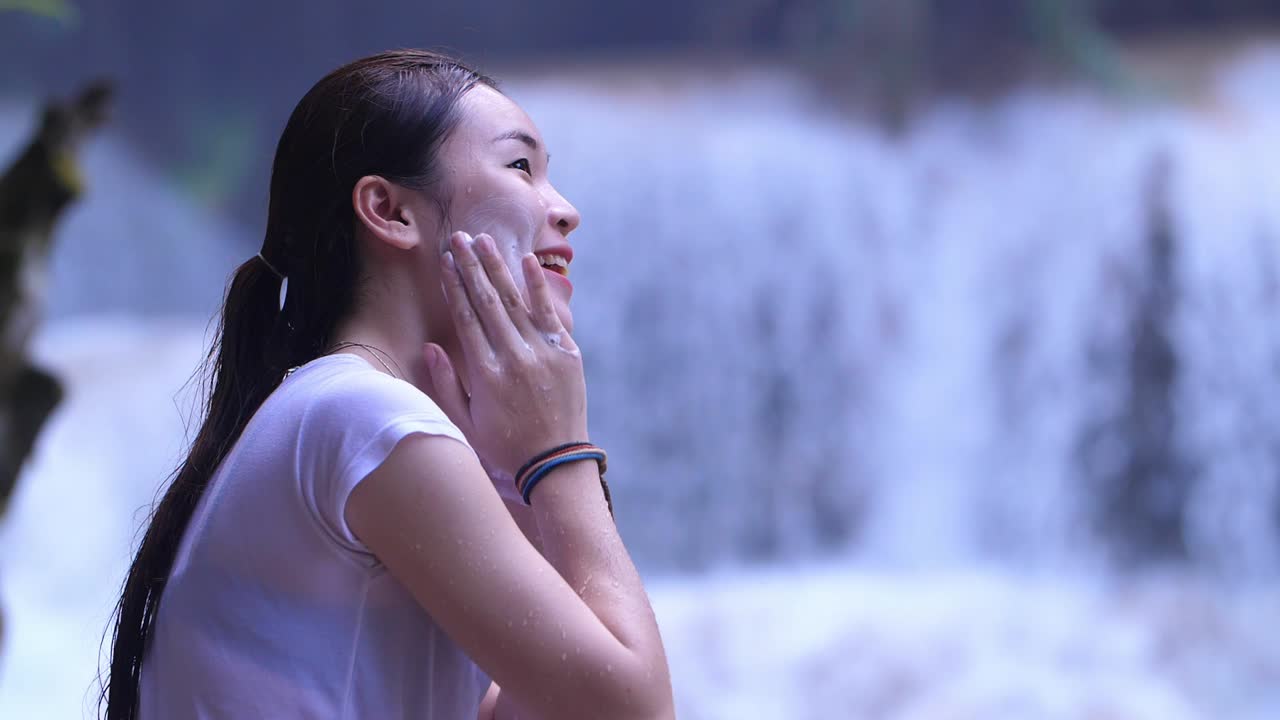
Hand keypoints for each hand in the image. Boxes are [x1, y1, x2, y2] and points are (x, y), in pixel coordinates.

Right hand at [421, 231, 587, 496]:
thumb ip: (446, 384)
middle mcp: (513, 357)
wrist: (555, 461)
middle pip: (486, 301)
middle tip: (459, 238)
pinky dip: (538, 287)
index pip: (465, 318)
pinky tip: (527, 262)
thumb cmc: (505, 446)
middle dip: (471, 266)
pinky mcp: (566, 353)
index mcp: (485, 374)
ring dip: (499, 268)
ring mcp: (542, 352)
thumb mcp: (465, 423)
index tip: (444, 261)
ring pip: (515, 301)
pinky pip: (549, 313)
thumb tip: (431, 347)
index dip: (453, 286)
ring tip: (485, 241)